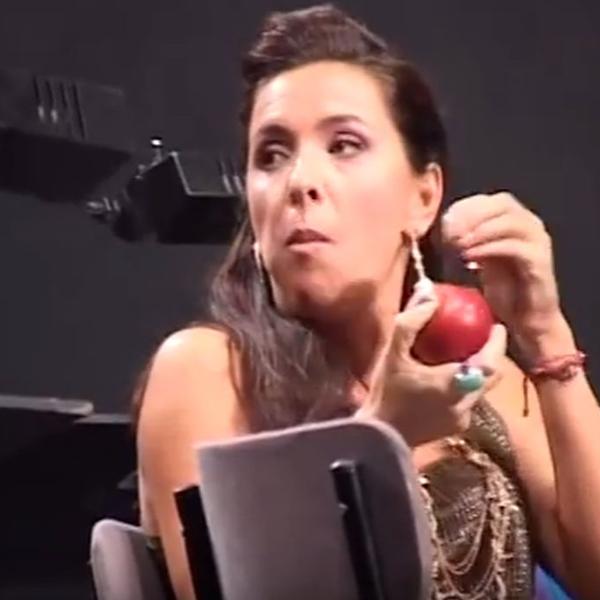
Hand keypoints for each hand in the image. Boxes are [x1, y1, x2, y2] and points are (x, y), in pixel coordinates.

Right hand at [359, 289, 506, 445]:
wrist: (378, 439)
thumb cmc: (386, 394)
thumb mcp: (393, 353)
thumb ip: (412, 321)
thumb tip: (429, 291)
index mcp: (456, 384)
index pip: (491, 362)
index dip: (497, 343)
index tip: (496, 325)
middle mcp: (466, 404)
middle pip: (491, 377)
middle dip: (491, 356)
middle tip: (483, 338)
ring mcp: (461, 420)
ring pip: (479, 390)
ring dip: (476, 372)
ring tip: (464, 356)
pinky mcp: (453, 428)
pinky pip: (467, 403)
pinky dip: (464, 387)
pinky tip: (446, 379)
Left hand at [442, 192, 562, 346]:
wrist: (527, 319)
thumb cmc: (504, 289)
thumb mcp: (481, 258)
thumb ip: (469, 239)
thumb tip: (445, 227)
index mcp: (514, 220)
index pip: (487, 201)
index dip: (464, 208)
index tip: (443, 224)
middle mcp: (530, 225)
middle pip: (501, 204)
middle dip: (471, 216)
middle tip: (449, 233)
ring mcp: (538, 241)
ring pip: (509, 222)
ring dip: (479, 231)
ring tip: (457, 245)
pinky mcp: (540, 261)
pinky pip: (514, 247)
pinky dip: (488, 249)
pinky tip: (469, 258)